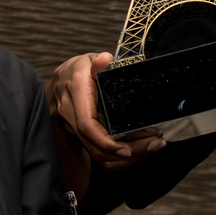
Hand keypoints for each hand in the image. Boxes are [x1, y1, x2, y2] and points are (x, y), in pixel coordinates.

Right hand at [46, 53, 165, 174]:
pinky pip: (97, 151)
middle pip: (95, 146)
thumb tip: (106, 59)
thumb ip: (99, 63)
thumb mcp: (90, 62)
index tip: (127, 150)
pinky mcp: (79, 136)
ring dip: (125, 155)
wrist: (60, 80)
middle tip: (155, 144)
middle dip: (126, 152)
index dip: (107, 142)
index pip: (88, 126)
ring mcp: (72, 127)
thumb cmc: (79, 69)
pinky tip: (137, 147)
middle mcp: (71, 114)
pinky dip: (118, 153)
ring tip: (151, 145)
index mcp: (76, 94)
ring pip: (96, 153)